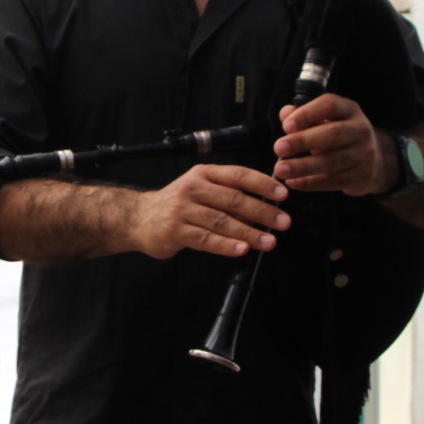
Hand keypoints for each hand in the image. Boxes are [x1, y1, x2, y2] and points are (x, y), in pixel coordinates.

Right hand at [132, 164, 289, 258]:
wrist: (140, 217)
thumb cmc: (179, 204)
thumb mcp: (201, 189)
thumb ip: (228, 195)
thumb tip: (263, 210)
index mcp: (204, 174)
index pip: (238, 175)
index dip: (262, 184)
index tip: (282, 194)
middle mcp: (193, 188)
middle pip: (234, 199)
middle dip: (263, 211)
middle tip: (283, 222)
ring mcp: (183, 210)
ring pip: (222, 221)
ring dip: (249, 232)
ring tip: (269, 241)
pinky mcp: (176, 231)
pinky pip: (206, 240)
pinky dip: (226, 245)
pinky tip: (242, 249)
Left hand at [274, 93, 392, 195]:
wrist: (373, 161)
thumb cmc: (339, 136)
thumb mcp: (325, 120)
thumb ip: (303, 115)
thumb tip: (285, 114)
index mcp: (349, 110)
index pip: (330, 105)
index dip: (307, 114)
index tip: (286, 126)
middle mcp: (360, 129)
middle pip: (332, 134)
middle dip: (303, 141)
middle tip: (278, 148)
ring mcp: (364, 154)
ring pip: (332, 161)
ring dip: (303, 166)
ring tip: (280, 169)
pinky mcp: (362, 177)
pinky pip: (333, 181)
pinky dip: (311, 183)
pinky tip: (293, 182)